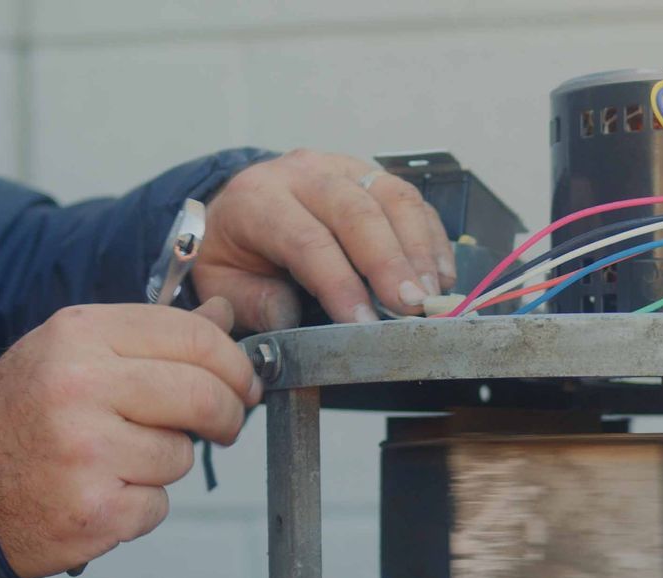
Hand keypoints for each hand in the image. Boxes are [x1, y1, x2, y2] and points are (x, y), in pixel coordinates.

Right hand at [0, 299, 260, 577]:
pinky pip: (158, 504)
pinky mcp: (96, 510)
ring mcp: (87, 451)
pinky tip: (101, 492)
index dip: (233, 363)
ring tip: (117, 459)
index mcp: (78, 336)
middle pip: (203, 395)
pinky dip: (140, 506)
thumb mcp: (72, 354)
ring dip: (165, 463)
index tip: (242, 382)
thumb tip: (222, 313)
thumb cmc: (21, 418)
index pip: (192, 337)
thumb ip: (150, 335)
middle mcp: (80, 386)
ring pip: (182, 455)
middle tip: (221, 425)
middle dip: (226, 414)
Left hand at [194, 149, 456, 328]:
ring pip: (392, 197)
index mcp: (257, 198)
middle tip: (413, 307)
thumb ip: (252, 302)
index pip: (307, 239)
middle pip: (356, 212)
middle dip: (389, 263)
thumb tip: (290, 316)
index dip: (340, 283)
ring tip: (432, 294)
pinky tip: (441, 275)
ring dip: (419, 249)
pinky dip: (432, 239)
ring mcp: (343, 168)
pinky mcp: (373, 174)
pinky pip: (413, 200)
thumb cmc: (235, 252)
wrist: (239, 208)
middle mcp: (303, 173)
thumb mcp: (222, 282)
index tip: (364, 324)